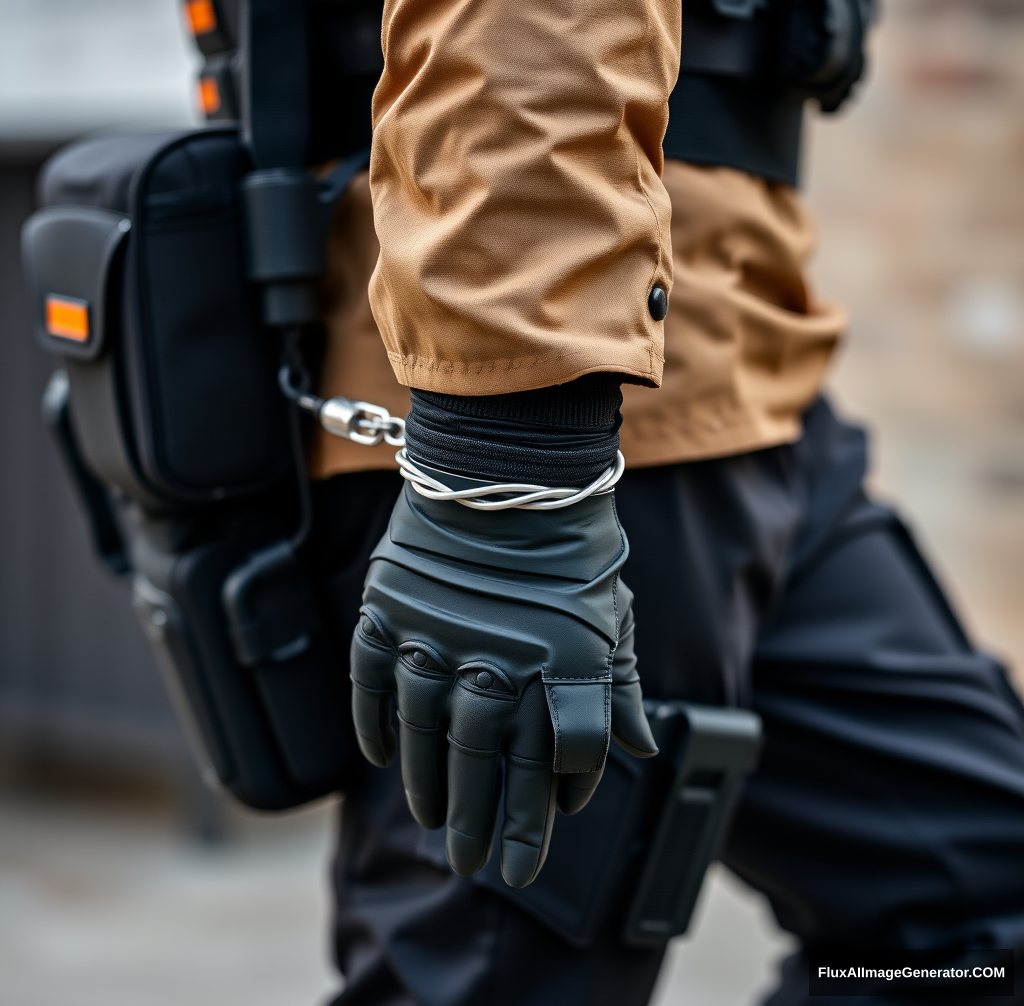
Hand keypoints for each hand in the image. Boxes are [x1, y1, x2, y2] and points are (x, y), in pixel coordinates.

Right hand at [350, 480, 656, 886]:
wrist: (511, 459)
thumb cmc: (570, 542)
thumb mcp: (612, 612)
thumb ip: (620, 683)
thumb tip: (638, 747)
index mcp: (561, 660)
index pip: (557, 760)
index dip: (548, 811)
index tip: (540, 841)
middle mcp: (498, 656)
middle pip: (488, 761)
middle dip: (484, 822)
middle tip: (474, 865)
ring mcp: (437, 632)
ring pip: (426, 731)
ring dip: (428, 784)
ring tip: (433, 822)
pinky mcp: (390, 606)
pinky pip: (372, 679)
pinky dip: (373, 722)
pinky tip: (381, 758)